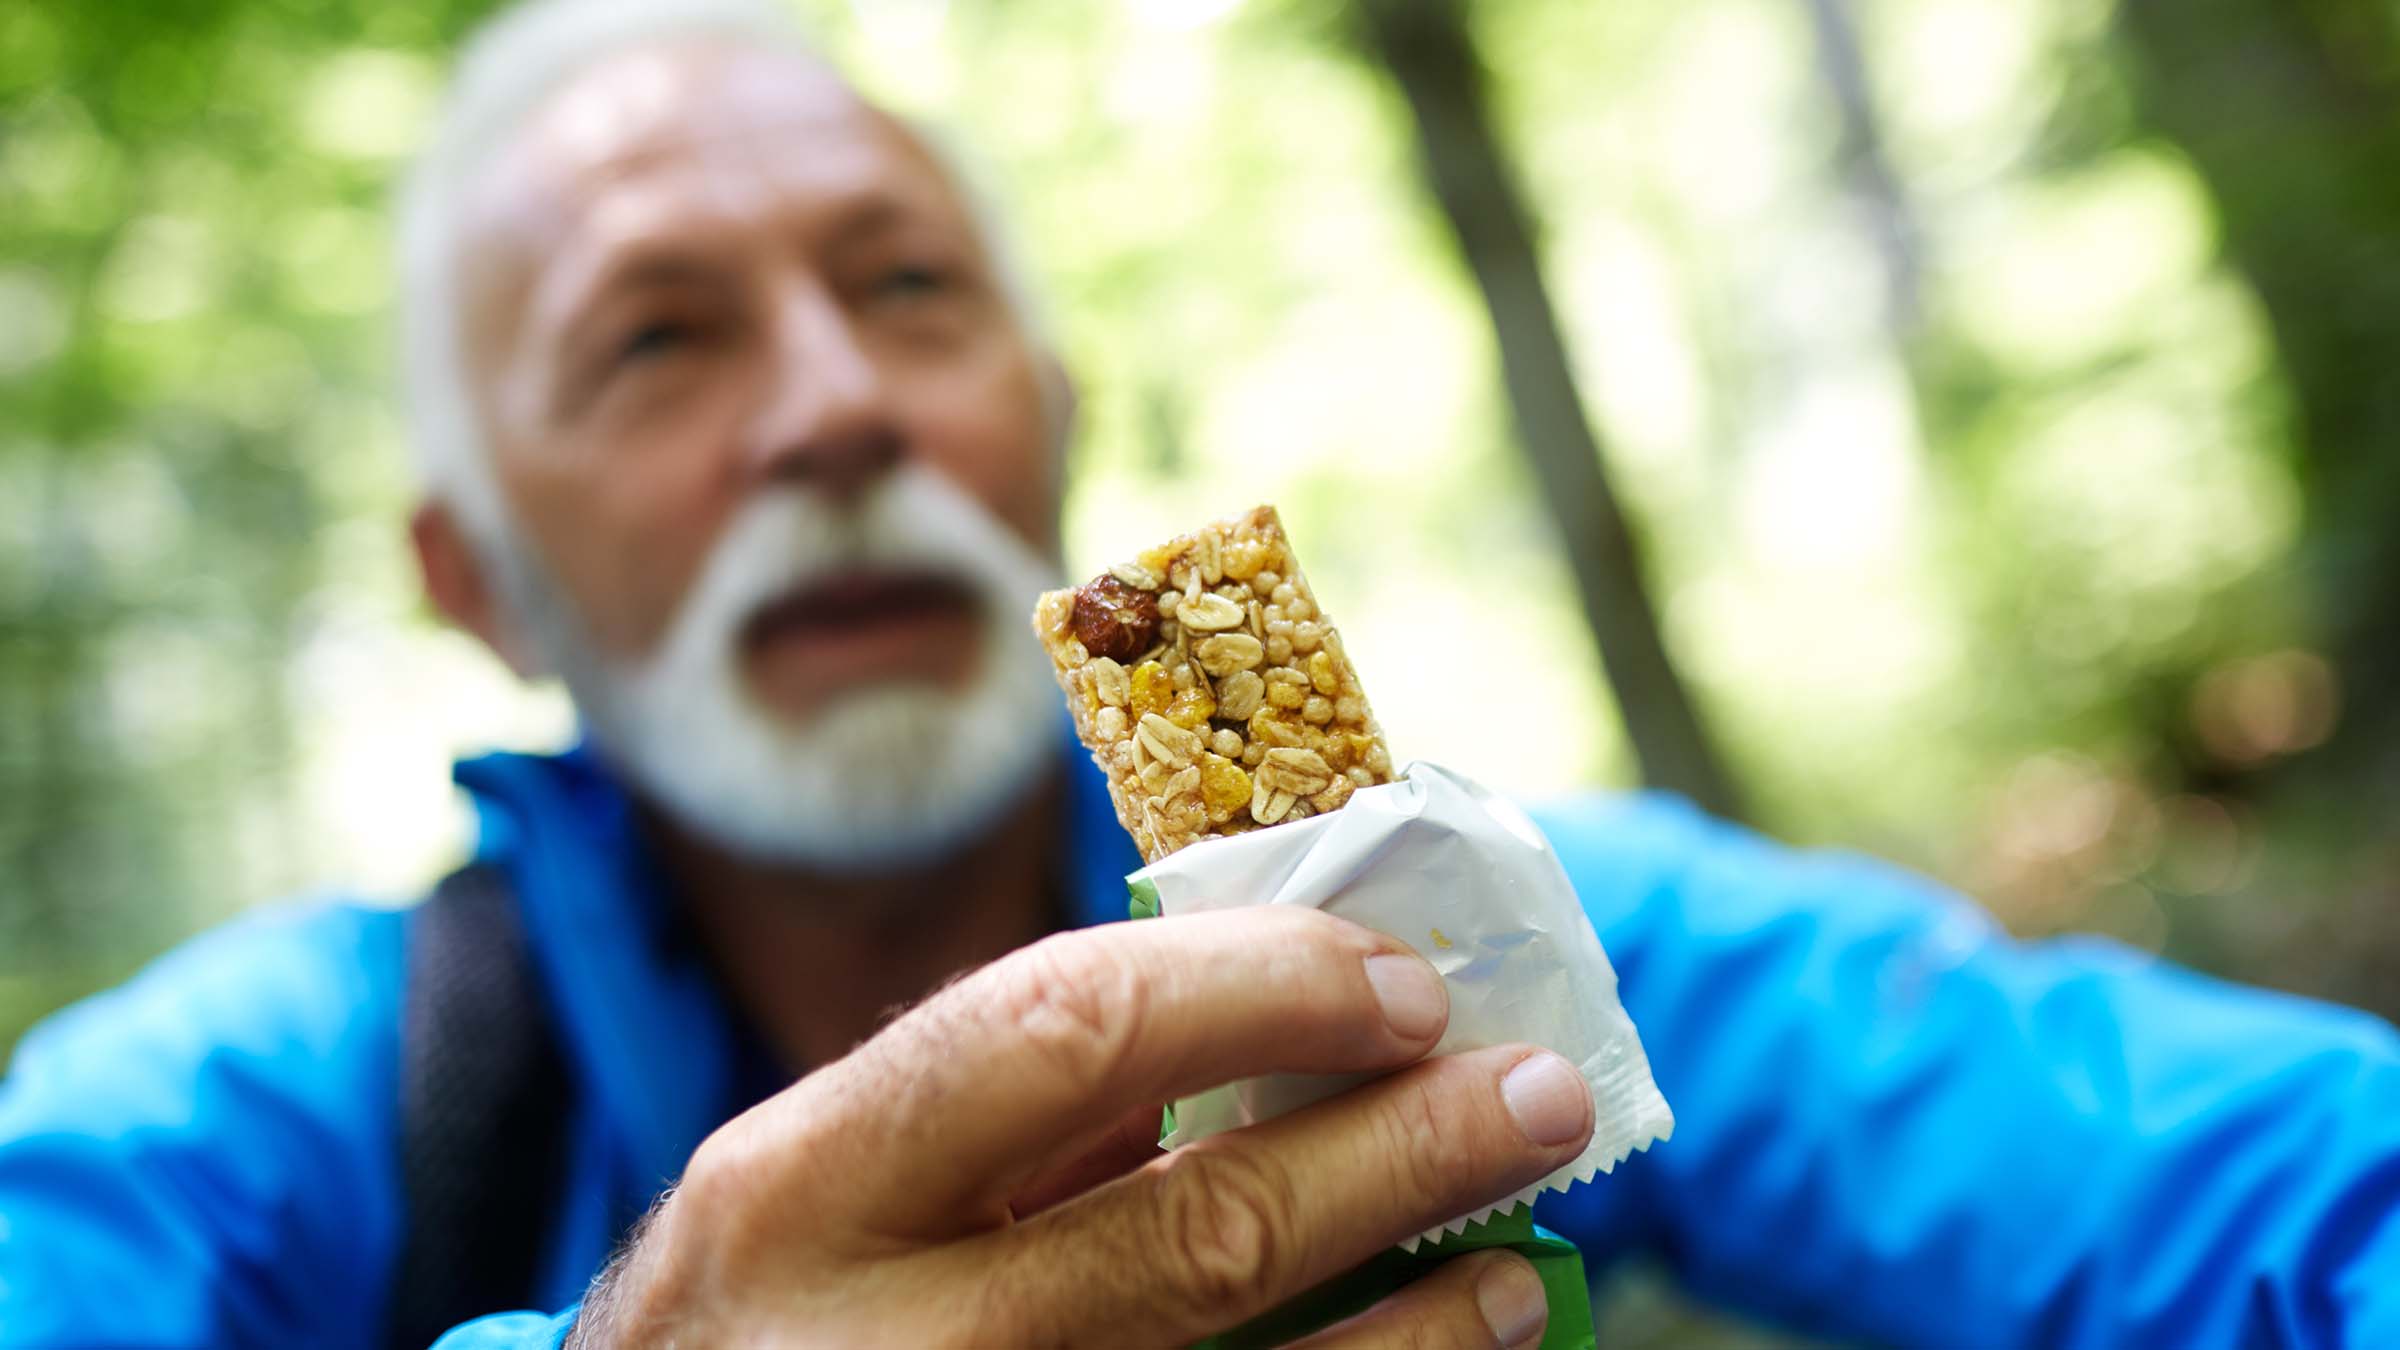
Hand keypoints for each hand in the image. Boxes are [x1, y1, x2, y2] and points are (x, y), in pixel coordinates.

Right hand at [570, 907, 1594, 1347]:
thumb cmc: (759, 1337)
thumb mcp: (813, 1207)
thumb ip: (996, 1127)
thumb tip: (1264, 1038)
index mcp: (801, 1187)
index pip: (1063, 1029)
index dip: (1265, 989)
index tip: (1405, 982)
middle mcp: (870, 1344)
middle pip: (1196, 1230)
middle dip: (1401, 1151)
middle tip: (1538, 1096)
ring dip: (1416, 1333)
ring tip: (1514, 1272)